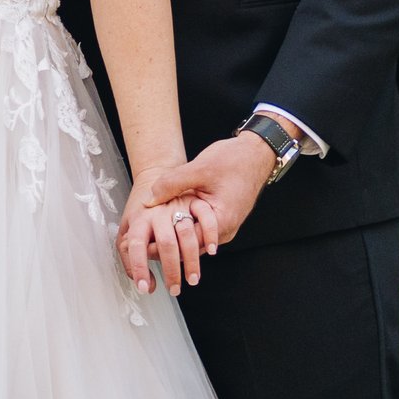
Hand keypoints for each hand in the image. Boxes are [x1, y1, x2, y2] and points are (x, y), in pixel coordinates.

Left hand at [122, 133, 272, 276]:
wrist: (257, 153)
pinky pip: (199, 229)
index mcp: (221, 221)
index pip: (187, 243)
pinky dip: (184, 227)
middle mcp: (225, 230)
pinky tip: (169, 221)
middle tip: (141, 244)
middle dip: (166, 244)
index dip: (163, 243)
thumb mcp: (200, 168)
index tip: (142, 246)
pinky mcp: (221, 219)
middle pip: (190, 246)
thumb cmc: (235, 160)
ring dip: (175, 236)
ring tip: (151, 234)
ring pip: (194, 239)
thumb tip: (149, 200)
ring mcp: (224, 226)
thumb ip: (172, 183)